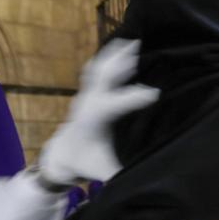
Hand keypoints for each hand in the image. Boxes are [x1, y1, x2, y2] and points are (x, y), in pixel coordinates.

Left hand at [39, 40, 158, 184]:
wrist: (63, 154)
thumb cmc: (88, 163)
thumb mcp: (104, 173)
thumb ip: (123, 174)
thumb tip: (150, 180)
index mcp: (91, 122)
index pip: (110, 105)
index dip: (131, 98)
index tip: (155, 93)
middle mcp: (87, 103)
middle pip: (101, 77)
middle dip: (119, 62)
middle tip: (138, 47)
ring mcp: (88, 94)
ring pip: (100, 68)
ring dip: (116, 53)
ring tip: (134, 39)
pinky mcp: (92, 90)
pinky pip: (101, 68)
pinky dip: (113, 56)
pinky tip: (126, 45)